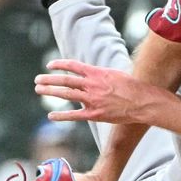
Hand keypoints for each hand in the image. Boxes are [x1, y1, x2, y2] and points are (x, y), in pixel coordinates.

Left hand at [34, 59, 163, 123]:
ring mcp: (92, 100)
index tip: (50, 65)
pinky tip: (51, 116)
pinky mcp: (95, 114)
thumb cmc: (132, 87)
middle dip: (49, 79)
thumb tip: (90, 73)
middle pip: (65, 80)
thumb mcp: (115, 74)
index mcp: (97, 73)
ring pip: (66, 95)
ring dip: (50, 92)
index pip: (73, 66)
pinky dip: (61, 116)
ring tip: (39, 90)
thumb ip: (100, 74)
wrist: (142, 102)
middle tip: (38, 79)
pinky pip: (74, 115)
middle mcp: (92, 85)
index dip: (60, 65)